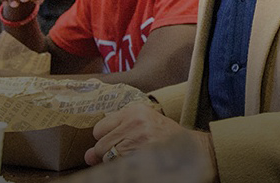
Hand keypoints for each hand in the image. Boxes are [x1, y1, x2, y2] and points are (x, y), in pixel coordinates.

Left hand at [85, 104, 213, 168]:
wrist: (192, 149)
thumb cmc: (164, 137)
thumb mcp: (142, 125)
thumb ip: (115, 133)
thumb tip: (88, 156)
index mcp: (134, 110)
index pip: (99, 128)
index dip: (105, 139)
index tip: (118, 141)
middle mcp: (135, 122)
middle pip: (100, 145)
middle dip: (107, 153)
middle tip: (127, 152)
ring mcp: (139, 139)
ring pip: (107, 157)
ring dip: (115, 162)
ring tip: (134, 156)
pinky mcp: (142, 154)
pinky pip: (118, 166)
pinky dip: (123, 168)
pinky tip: (137, 163)